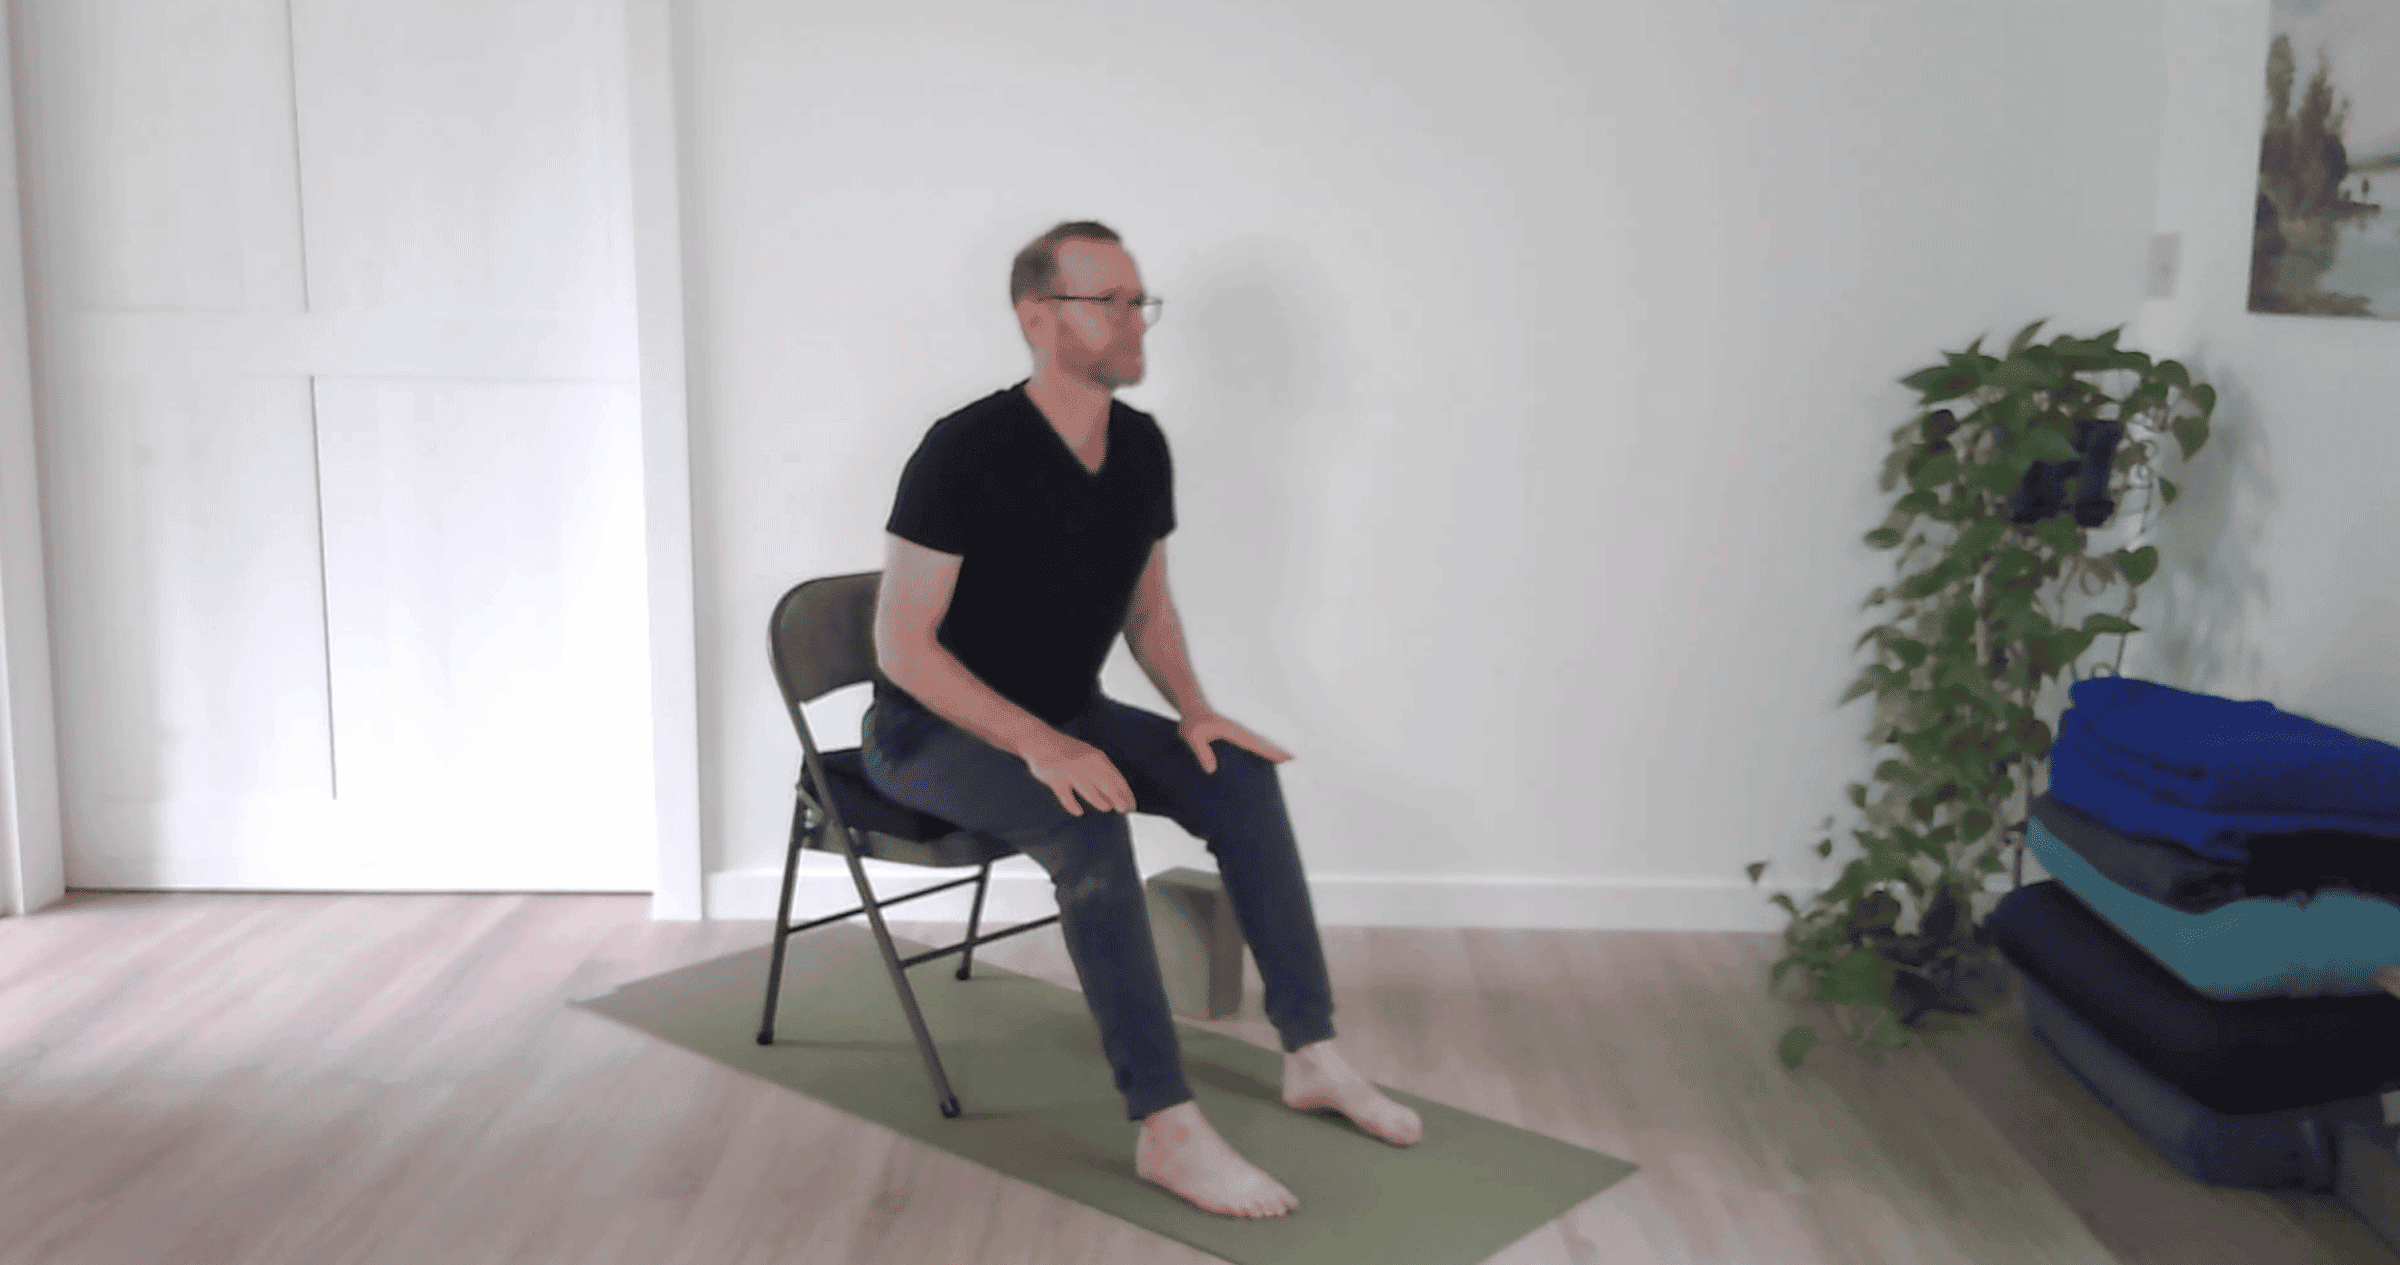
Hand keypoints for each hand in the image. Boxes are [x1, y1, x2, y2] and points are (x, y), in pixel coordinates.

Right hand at [1020, 730, 1135, 816]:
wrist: (1039, 741)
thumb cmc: (1067, 751)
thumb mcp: (1088, 754)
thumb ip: (1101, 770)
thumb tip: (1117, 792)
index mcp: (1096, 757)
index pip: (1116, 778)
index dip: (1126, 793)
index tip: (1132, 805)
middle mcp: (1085, 764)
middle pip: (1106, 785)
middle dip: (1118, 799)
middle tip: (1124, 810)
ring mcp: (1070, 772)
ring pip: (1089, 790)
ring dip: (1100, 801)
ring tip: (1106, 807)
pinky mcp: (1055, 779)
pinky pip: (1066, 796)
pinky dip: (1072, 805)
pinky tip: (1079, 812)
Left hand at [1178, 710, 1293, 773]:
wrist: (1192, 709)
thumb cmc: (1193, 721)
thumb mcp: (1192, 736)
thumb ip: (1202, 751)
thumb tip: (1212, 770)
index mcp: (1233, 732)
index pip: (1256, 744)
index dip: (1271, 752)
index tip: (1287, 758)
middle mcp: (1240, 733)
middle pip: (1264, 744)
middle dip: (1279, 753)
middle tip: (1295, 764)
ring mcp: (1239, 734)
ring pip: (1260, 745)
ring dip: (1273, 752)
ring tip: (1288, 764)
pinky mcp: (1236, 738)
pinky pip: (1252, 746)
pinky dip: (1263, 752)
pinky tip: (1267, 762)